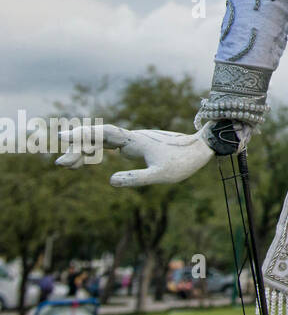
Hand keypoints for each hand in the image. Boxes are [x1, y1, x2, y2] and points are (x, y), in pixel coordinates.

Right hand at [56, 123, 214, 186]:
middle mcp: (132, 137)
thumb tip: (110, 181)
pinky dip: (96, 150)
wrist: (200, 149)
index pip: (106, 133)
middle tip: (60, 164)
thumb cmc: (183, 163)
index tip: (65, 138)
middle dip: (79, 147)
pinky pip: (110, 144)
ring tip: (66, 164)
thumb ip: (137, 178)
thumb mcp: (161, 176)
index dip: (85, 135)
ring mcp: (133, 140)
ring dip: (85, 150)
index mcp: (136, 141)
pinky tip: (85, 159)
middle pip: (99, 137)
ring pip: (103, 141)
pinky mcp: (135, 144)